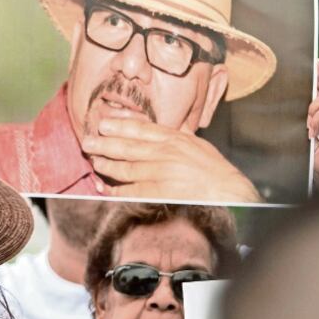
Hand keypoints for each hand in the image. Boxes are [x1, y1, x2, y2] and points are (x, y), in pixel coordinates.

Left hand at [82, 118, 261, 202]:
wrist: (230, 194)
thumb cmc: (217, 173)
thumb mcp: (199, 146)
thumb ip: (179, 138)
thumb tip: (166, 130)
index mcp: (175, 139)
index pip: (141, 129)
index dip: (119, 126)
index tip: (103, 123)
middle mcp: (165, 153)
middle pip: (127, 146)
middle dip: (104, 143)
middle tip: (87, 141)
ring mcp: (160, 173)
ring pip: (124, 167)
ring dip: (105, 164)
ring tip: (93, 161)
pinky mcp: (158, 193)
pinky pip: (129, 191)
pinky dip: (114, 190)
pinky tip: (103, 188)